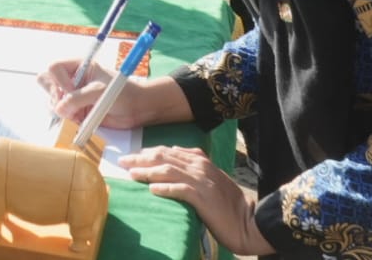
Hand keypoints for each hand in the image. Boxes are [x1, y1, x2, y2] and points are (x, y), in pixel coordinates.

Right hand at [38, 59, 189, 129]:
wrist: (137, 108)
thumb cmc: (122, 92)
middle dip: (54, 95)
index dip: (59, 81)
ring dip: (61, 109)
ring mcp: (73, 95)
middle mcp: (72, 79)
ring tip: (78, 114)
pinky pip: (62, 115)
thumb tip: (59, 109)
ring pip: (52, 100)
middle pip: (46, 82)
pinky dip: (67, 119)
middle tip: (68, 105)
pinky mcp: (76, 110)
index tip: (72, 91)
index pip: (54, 68)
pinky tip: (81, 120)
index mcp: (78, 66)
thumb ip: (78, 98)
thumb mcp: (100, 92)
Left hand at [120, 147, 274, 256]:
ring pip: (168, 170)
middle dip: (141, 158)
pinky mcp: (203, 197)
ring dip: (147, 171)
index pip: (168, 150)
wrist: (248, 221)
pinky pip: (180, 189)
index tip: (132, 156)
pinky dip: (165, 188)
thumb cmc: (227, 203)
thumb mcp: (210, 179)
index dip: (147, 152)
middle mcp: (199, 165)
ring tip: (131, 174)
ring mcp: (201, 180)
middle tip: (123, 161)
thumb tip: (169, 164)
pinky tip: (152, 190)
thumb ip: (192, 169)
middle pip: (164, 156)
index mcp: (200, 159)